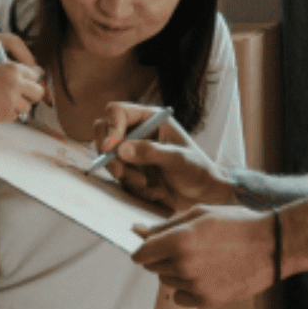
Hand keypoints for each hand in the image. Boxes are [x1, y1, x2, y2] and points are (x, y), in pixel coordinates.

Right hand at [0, 61, 47, 122]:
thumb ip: (15, 73)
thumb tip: (38, 75)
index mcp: (12, 68)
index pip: (34, 76)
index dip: (29, 82)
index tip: (25, 86)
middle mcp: (15, 82)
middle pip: (38, 92)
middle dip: (32, 96)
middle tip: (23, 97)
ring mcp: (11, 99)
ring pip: (27, 107)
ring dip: (18, 106)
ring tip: (3, 102)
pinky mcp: (6, 113)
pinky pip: (15, 116)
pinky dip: (8, 114)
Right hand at [94, 102, 235, 211]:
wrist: (203, 195)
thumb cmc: (197, 170)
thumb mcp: (178, 160)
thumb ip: (152, 152)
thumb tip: (122, 149)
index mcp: (150, 119)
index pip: (118, 112)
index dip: (110, 127)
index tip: (110, 148)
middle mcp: (138, 132)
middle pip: (104, 131)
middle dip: (108, 154)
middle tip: (120, 172)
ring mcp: (132, 152)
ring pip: (109, 158)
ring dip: (124, 174)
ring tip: (147, 184)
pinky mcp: (131, 171)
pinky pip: (119, 177)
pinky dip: (132, 187)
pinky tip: (154, 191)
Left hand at [131, 205, 275, 307]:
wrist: (272, 245)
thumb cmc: (237, 223)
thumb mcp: (200, 214)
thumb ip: (166, 225)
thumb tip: (138, 231)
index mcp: (180, 240)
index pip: (142, 254)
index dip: (143, 249)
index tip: (150, 247)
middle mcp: (184, 265)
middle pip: (152, 268)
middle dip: (160, 257)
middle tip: (183, 247)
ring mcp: (196, 285)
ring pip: (166, 281)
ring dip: (174, 271)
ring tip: (200, 258)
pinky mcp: (207, 300)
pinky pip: (180, 297)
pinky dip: (186, 288)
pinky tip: (204, 275)